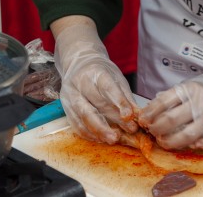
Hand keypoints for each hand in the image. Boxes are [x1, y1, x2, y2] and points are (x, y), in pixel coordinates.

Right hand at [52, 17, 137, 143]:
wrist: (79, 62)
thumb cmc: (101, 72)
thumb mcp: (117, 78)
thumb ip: (126, 97)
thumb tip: (137, 116)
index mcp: (96, 73)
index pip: (108, 89)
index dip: (119, 103)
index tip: (129, 116)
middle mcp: (80, 83)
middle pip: (93, 107)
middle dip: (106, 124)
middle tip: (119, 137)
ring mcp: (70, 95)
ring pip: (82, 117)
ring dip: (97, 131)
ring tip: (111, 140)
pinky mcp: (65, 106)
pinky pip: (75, 123)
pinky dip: (88, 133)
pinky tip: (99, 138)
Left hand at [139, 74, 202, 149]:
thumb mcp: (188, 87)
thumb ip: (170, 98)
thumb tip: (147, 112)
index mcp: (189, 89)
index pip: (163, 102)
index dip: (149, 113)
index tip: (142, 120)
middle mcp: (200, 102)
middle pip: (171, 119)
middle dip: (156, 129)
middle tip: (152, 132)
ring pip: (186, 134)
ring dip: (171, 141)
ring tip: (163, 142)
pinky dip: (199, 145)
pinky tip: (191, 146)